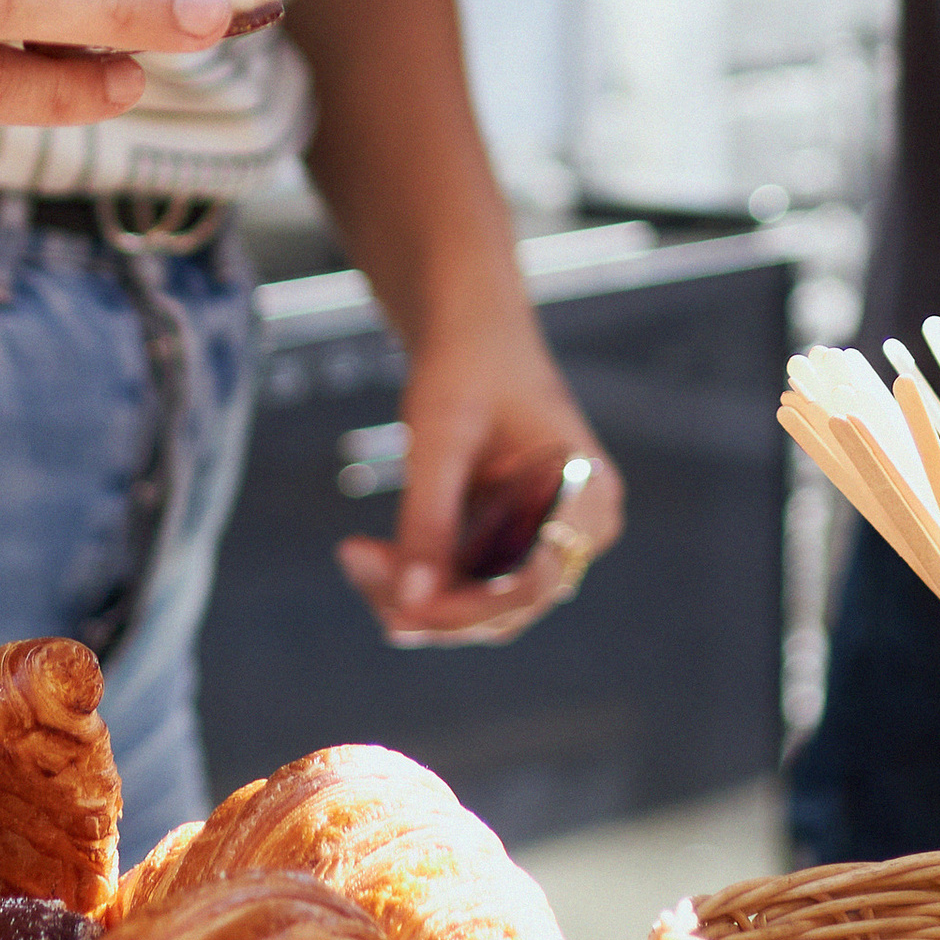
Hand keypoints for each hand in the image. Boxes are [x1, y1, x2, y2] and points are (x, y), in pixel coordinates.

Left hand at [337, 323, 625, 646]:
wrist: (472, 330)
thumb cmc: (465, 366)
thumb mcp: (440, 434)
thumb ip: (428, 518)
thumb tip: (409, 603)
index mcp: (587, 493)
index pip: (529, 583)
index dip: (462, 609)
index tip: (395, 610)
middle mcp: (583, 527)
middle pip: (504, 604)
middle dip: (425, 600)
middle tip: (352, 560)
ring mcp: (554, 540)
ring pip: (481, 605)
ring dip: (415, 593)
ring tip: (354, 556)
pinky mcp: (519, 546)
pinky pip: (470, 584)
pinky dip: (420, 577)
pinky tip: (370, 555)